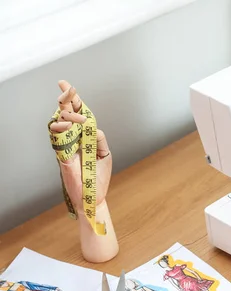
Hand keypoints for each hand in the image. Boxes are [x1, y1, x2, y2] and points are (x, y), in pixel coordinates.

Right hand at [49, 80, 111, 212]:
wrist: (94, 196)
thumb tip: (93, 127)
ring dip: (65, 113)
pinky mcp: (62, 157)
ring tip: (70, 106)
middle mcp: (72, 141)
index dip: (73, 101)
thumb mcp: (104, 155)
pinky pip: (58, 139)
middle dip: (65, 99)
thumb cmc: (97, 177)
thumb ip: (100, 140)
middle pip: (65, 115)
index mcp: (82, 138)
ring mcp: (65, 148)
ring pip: (59, 124)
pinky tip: (67, 123)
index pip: (77, 116)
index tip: (68, 86)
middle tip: (65, 86)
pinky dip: (61, 129)